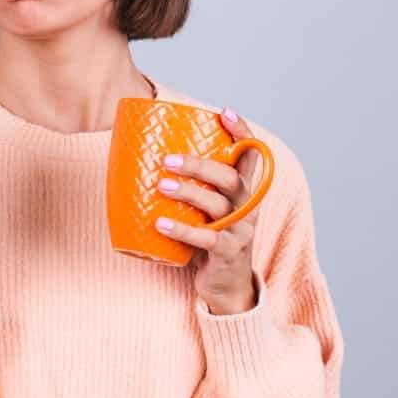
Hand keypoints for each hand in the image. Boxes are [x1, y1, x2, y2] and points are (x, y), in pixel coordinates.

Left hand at [155, 107, 262, 314]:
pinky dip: (183, 230)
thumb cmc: (209, 236)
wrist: (225, 285)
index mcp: (243, 190)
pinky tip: (161, 224)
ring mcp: (240, 230)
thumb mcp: (207, 208)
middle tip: (167, 159)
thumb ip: (193, 185)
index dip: (242, 132)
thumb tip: (146, 155)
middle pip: (230, 178)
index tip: (224, 112)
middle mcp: (247, 206)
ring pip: (218, 205)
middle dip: (199, 165)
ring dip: (188, 192)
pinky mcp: (228, 252)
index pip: (251, 155)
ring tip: (160, 185)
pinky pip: (208, 238)